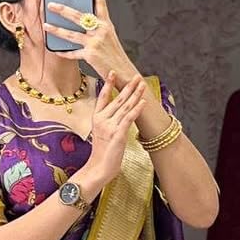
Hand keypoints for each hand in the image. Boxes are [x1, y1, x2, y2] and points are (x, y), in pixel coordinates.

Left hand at [43, 0, 138, 86]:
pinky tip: (55, 50)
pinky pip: (73, 53)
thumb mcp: (109, 38)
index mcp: (107, 24)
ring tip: (46, 25)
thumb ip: (97, 28)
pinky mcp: (90, 55)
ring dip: (57, 29)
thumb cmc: (114, 56)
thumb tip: (82, 22)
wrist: (123, 72)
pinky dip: (64, 52)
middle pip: (79, 16)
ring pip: (72, 34)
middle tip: (51, 4)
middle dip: (63, 9)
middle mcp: (101, 31)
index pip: (101, 3)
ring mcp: (95, 43)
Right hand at [81, 72, 147, 189]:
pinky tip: (142, 102)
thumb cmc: (102, 152)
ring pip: (125, 107)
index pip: (103, 97)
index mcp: (96, 118)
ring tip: (142, 85)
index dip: (108, 83)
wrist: (99, 168)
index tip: (113, 72)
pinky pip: (129, 119)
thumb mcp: (101, 133)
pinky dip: (137, 109)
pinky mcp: (118, 134)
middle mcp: (102, 120)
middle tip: (136, 76)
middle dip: (128, 86)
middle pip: (117, 99)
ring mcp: (110, 126)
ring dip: (135, 94)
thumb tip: (119, 111)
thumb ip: (108, 121)